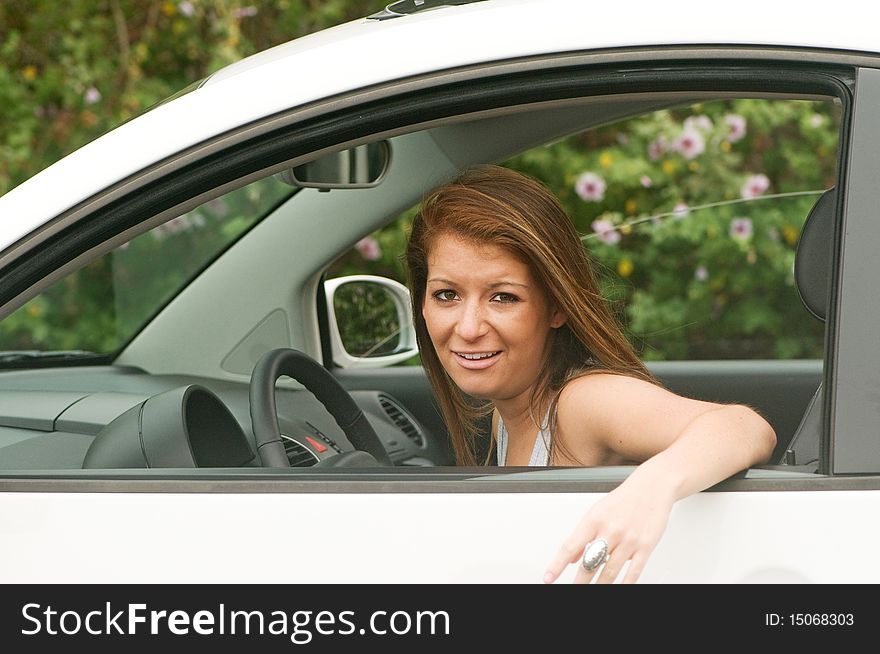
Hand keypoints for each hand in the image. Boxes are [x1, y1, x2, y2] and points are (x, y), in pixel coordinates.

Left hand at [542, 479, 673, 583]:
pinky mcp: (646, 547)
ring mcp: (628, 540)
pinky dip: (624, 584)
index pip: (570, 546)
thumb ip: (583, 535)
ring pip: (610, 572)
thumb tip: (571, 557)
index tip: (548, 577)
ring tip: (592, 591)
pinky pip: (633, 572)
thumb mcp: (597, 512)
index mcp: (594, 520)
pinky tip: (618, 588)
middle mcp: (611, 530)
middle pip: (590, 563)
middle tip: (572, 589)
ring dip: (599, 586)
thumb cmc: (623, 500)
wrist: (652, 488)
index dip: (557, 565)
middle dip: (579, 582)